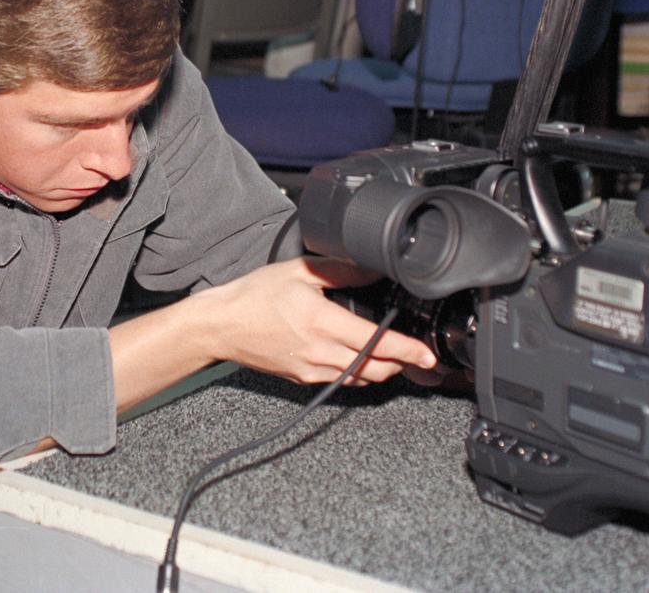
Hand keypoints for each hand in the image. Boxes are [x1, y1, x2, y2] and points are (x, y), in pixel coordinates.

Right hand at [196, 257, 437, 385]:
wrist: (221, 325)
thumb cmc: (253, 296)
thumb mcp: (298, 272)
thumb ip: (340, 270)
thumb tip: (372, 268)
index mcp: (321, 322)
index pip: (376, 341)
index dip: (407, 350)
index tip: (427, 354)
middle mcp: (319, 351)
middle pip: (374, 369)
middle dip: (401, 365)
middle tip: (416, 357)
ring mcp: (310, 369)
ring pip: (359, 379)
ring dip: (380, 371)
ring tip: (392, 358)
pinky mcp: (301, 379)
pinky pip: (339, 381)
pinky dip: (356, 374)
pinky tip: (359, 360)